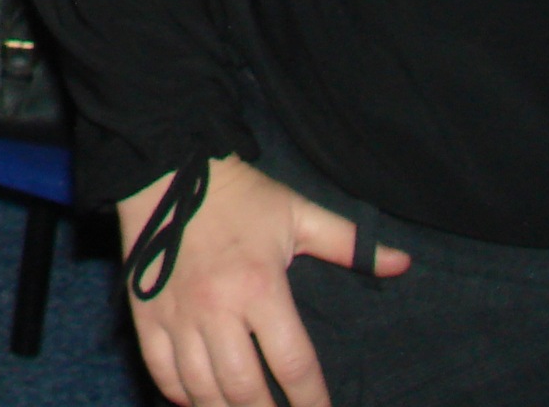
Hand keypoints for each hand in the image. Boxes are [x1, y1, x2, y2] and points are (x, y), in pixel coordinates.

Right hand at [118, 156, 407, 406]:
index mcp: (260, 287)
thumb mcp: (297, 213)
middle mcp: (217, 308)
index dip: (312, 401)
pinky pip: (161, 369)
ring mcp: (178, 314)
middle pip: (245, 389)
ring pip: (202, 389)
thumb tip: (402, 263)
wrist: (168, 166)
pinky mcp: (146, 312)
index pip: (294, 365)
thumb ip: (350, 244)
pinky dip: (179, 394)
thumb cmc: (239, 195)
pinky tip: (198, 400)